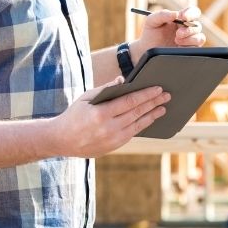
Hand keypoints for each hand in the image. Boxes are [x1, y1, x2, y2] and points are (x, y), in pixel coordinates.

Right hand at [48, 77, 169, 157]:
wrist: (61, 140)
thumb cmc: (74, 114)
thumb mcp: (86, 98)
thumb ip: (106, 89)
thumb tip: (124, 81)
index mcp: (100, 114)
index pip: (129, 102)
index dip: (145, 95)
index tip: (157, 88)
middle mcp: (108, 128)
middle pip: (137, 113)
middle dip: (154, 103)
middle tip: (167, 96)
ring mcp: (112, 140)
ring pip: (138, 125)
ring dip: (152, 116)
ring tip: (163, 108)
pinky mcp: (113, 146)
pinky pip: (132, 133)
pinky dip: (142, 125)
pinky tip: (150, 118)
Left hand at [132, 6, 204, 62]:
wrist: (146, 50)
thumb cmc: (150, 33)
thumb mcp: (152, 21)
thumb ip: (162, 14)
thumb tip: (176, 14)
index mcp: (181, 18)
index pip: (193, 12)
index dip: (191, 13)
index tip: (183, 17)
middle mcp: (187, 28)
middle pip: (197, 25)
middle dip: (189, 29)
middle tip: (178, 33)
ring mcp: (189, 40)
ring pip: (200, 37)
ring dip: (189, 39)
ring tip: (176, 40)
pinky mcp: (188, 50)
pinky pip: (196, 48)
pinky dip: (188, 47)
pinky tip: (178, 47)